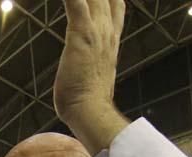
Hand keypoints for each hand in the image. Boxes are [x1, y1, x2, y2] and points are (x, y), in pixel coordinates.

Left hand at [54, 0, 126, 153]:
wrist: (90, 111)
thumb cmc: (86, 100)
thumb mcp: (91, 73)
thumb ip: (90, 62)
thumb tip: (85, 66)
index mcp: (111, 39)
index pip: (115, 5)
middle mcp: (108, 31)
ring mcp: (97, 31)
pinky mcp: (82, 34)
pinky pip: (76, 3)